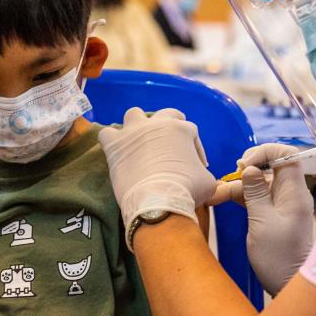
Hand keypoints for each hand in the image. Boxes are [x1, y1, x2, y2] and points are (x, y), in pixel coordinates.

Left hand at [98, 108, 216, 245]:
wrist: (158, 201)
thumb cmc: (187, 191)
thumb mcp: (208, 182)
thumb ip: (205, 173)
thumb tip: (206, 179)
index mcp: (182, 129)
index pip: (191, 132)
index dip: (194, 149)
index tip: (194, 165)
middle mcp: (158, 124)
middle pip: (165, 114)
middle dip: (169, 127)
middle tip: (169, 144)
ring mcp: (134, 131)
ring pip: (134, 114)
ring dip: (137, 125)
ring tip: (139, 141)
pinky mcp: (115, 144)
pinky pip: (107, 134)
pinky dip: (111, 141)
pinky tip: (115, 151)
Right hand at [209, 143, 314, 294]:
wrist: (289, 285)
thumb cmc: (278, 258)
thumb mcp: (261, 222)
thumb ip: (255, 192)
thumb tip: (250, 168)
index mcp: (295, 193)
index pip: (287, 155)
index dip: (265, 152)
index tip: (244, 164)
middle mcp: (292, 195)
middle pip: (270, 169)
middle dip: (245, 172)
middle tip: (225, 183)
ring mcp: (284, 206)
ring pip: (261, 184)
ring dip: (239, 187)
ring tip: (216, 196)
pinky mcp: (275, 216)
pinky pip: (259, 198)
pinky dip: (242, 198)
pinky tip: (224, 200)